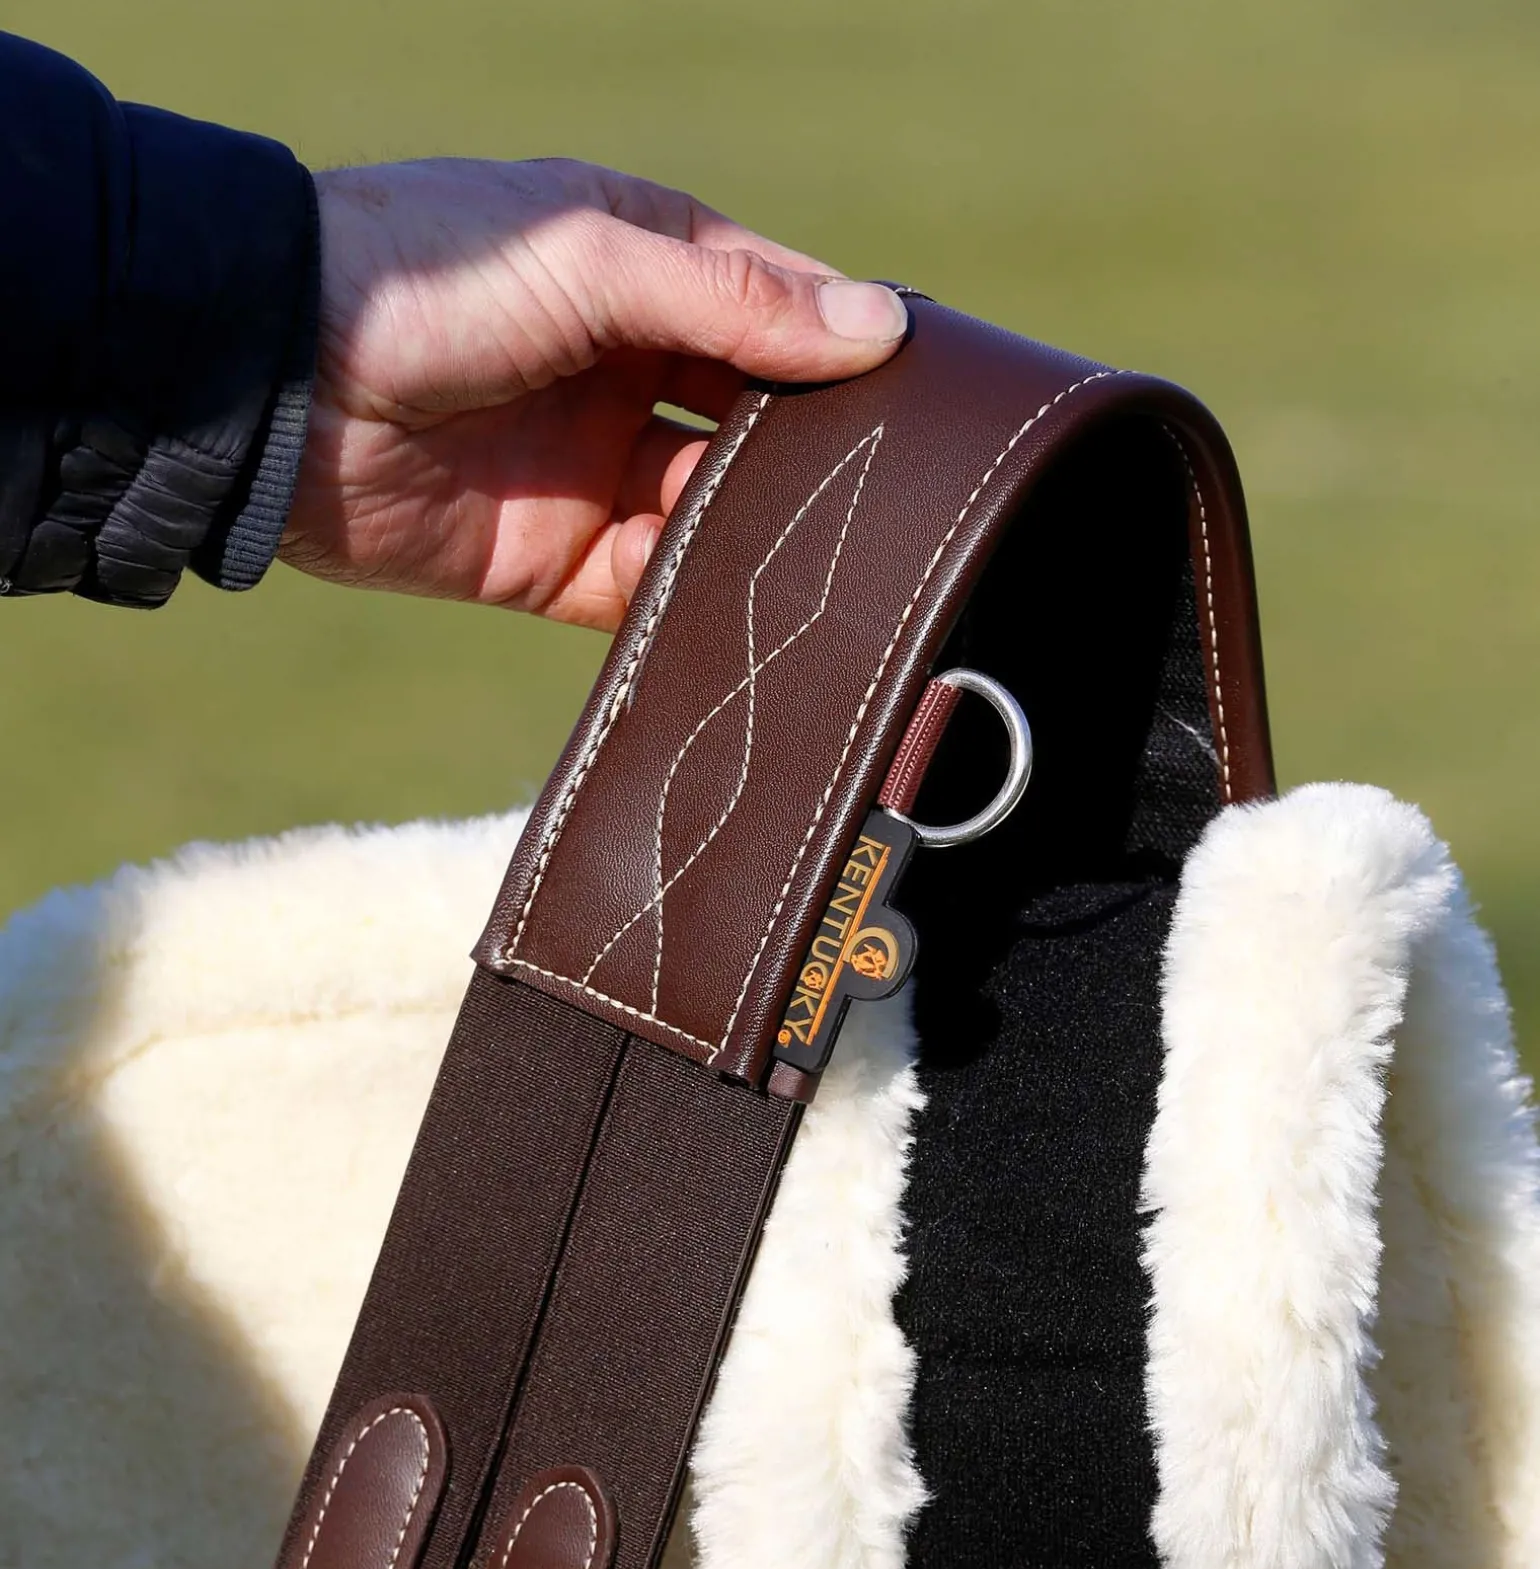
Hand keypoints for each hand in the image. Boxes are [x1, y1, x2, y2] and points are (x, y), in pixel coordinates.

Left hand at [281, 159, 907, 630]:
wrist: (275, 385)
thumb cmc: (424, 278)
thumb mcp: (592, 260)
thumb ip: (733, 302)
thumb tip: (879, 328)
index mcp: (640, 266)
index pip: (774, 307)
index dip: (842, 346)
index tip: (922, 392)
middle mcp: (624, 367)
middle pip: (754, 420)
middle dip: (811, 454)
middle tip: (884, 491)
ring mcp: (591, 468)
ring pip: (711, 512)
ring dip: (759, 534)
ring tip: (820, 556)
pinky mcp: (552, 560)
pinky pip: (647, 590)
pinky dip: (691, 602)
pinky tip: (739, 610)